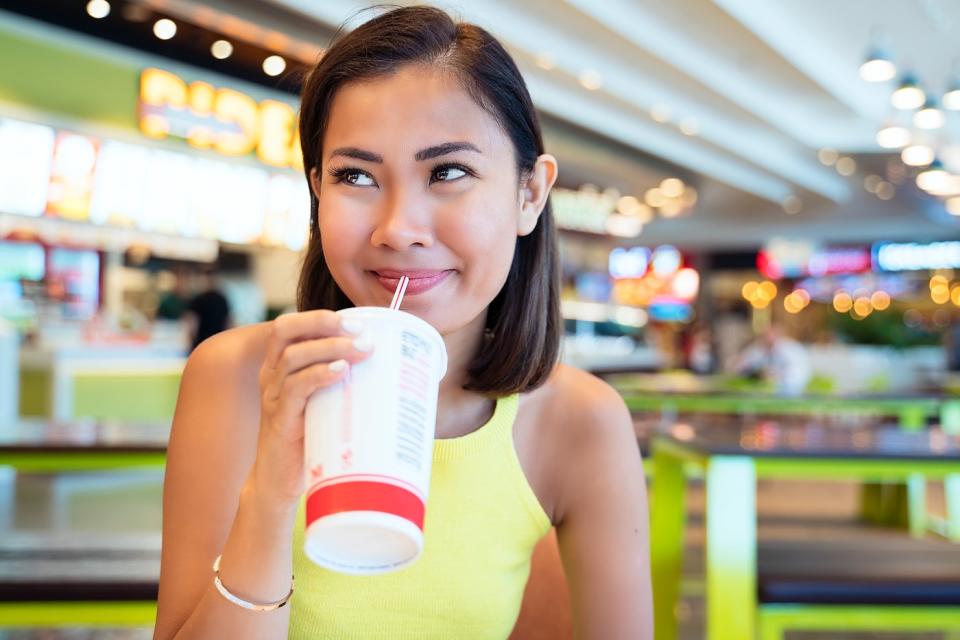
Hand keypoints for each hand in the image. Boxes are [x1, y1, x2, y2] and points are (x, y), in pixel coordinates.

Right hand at [250, 310, 373, 506]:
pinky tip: (340, 371)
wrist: (281, 482)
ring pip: (294, 356)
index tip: (357, 322)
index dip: (319, 317)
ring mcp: (272, 396)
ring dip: (331, 348)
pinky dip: (319, 375)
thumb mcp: (327, 403)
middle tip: (362, 332)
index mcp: (281, 366)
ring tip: (361, 349)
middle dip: (324, 323)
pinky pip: (294, 389)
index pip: (290, 326)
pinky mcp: (279, 419)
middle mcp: (272, 375)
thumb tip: (404, 374)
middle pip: (286, 330)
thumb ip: (349, 384)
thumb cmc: (311, 438)